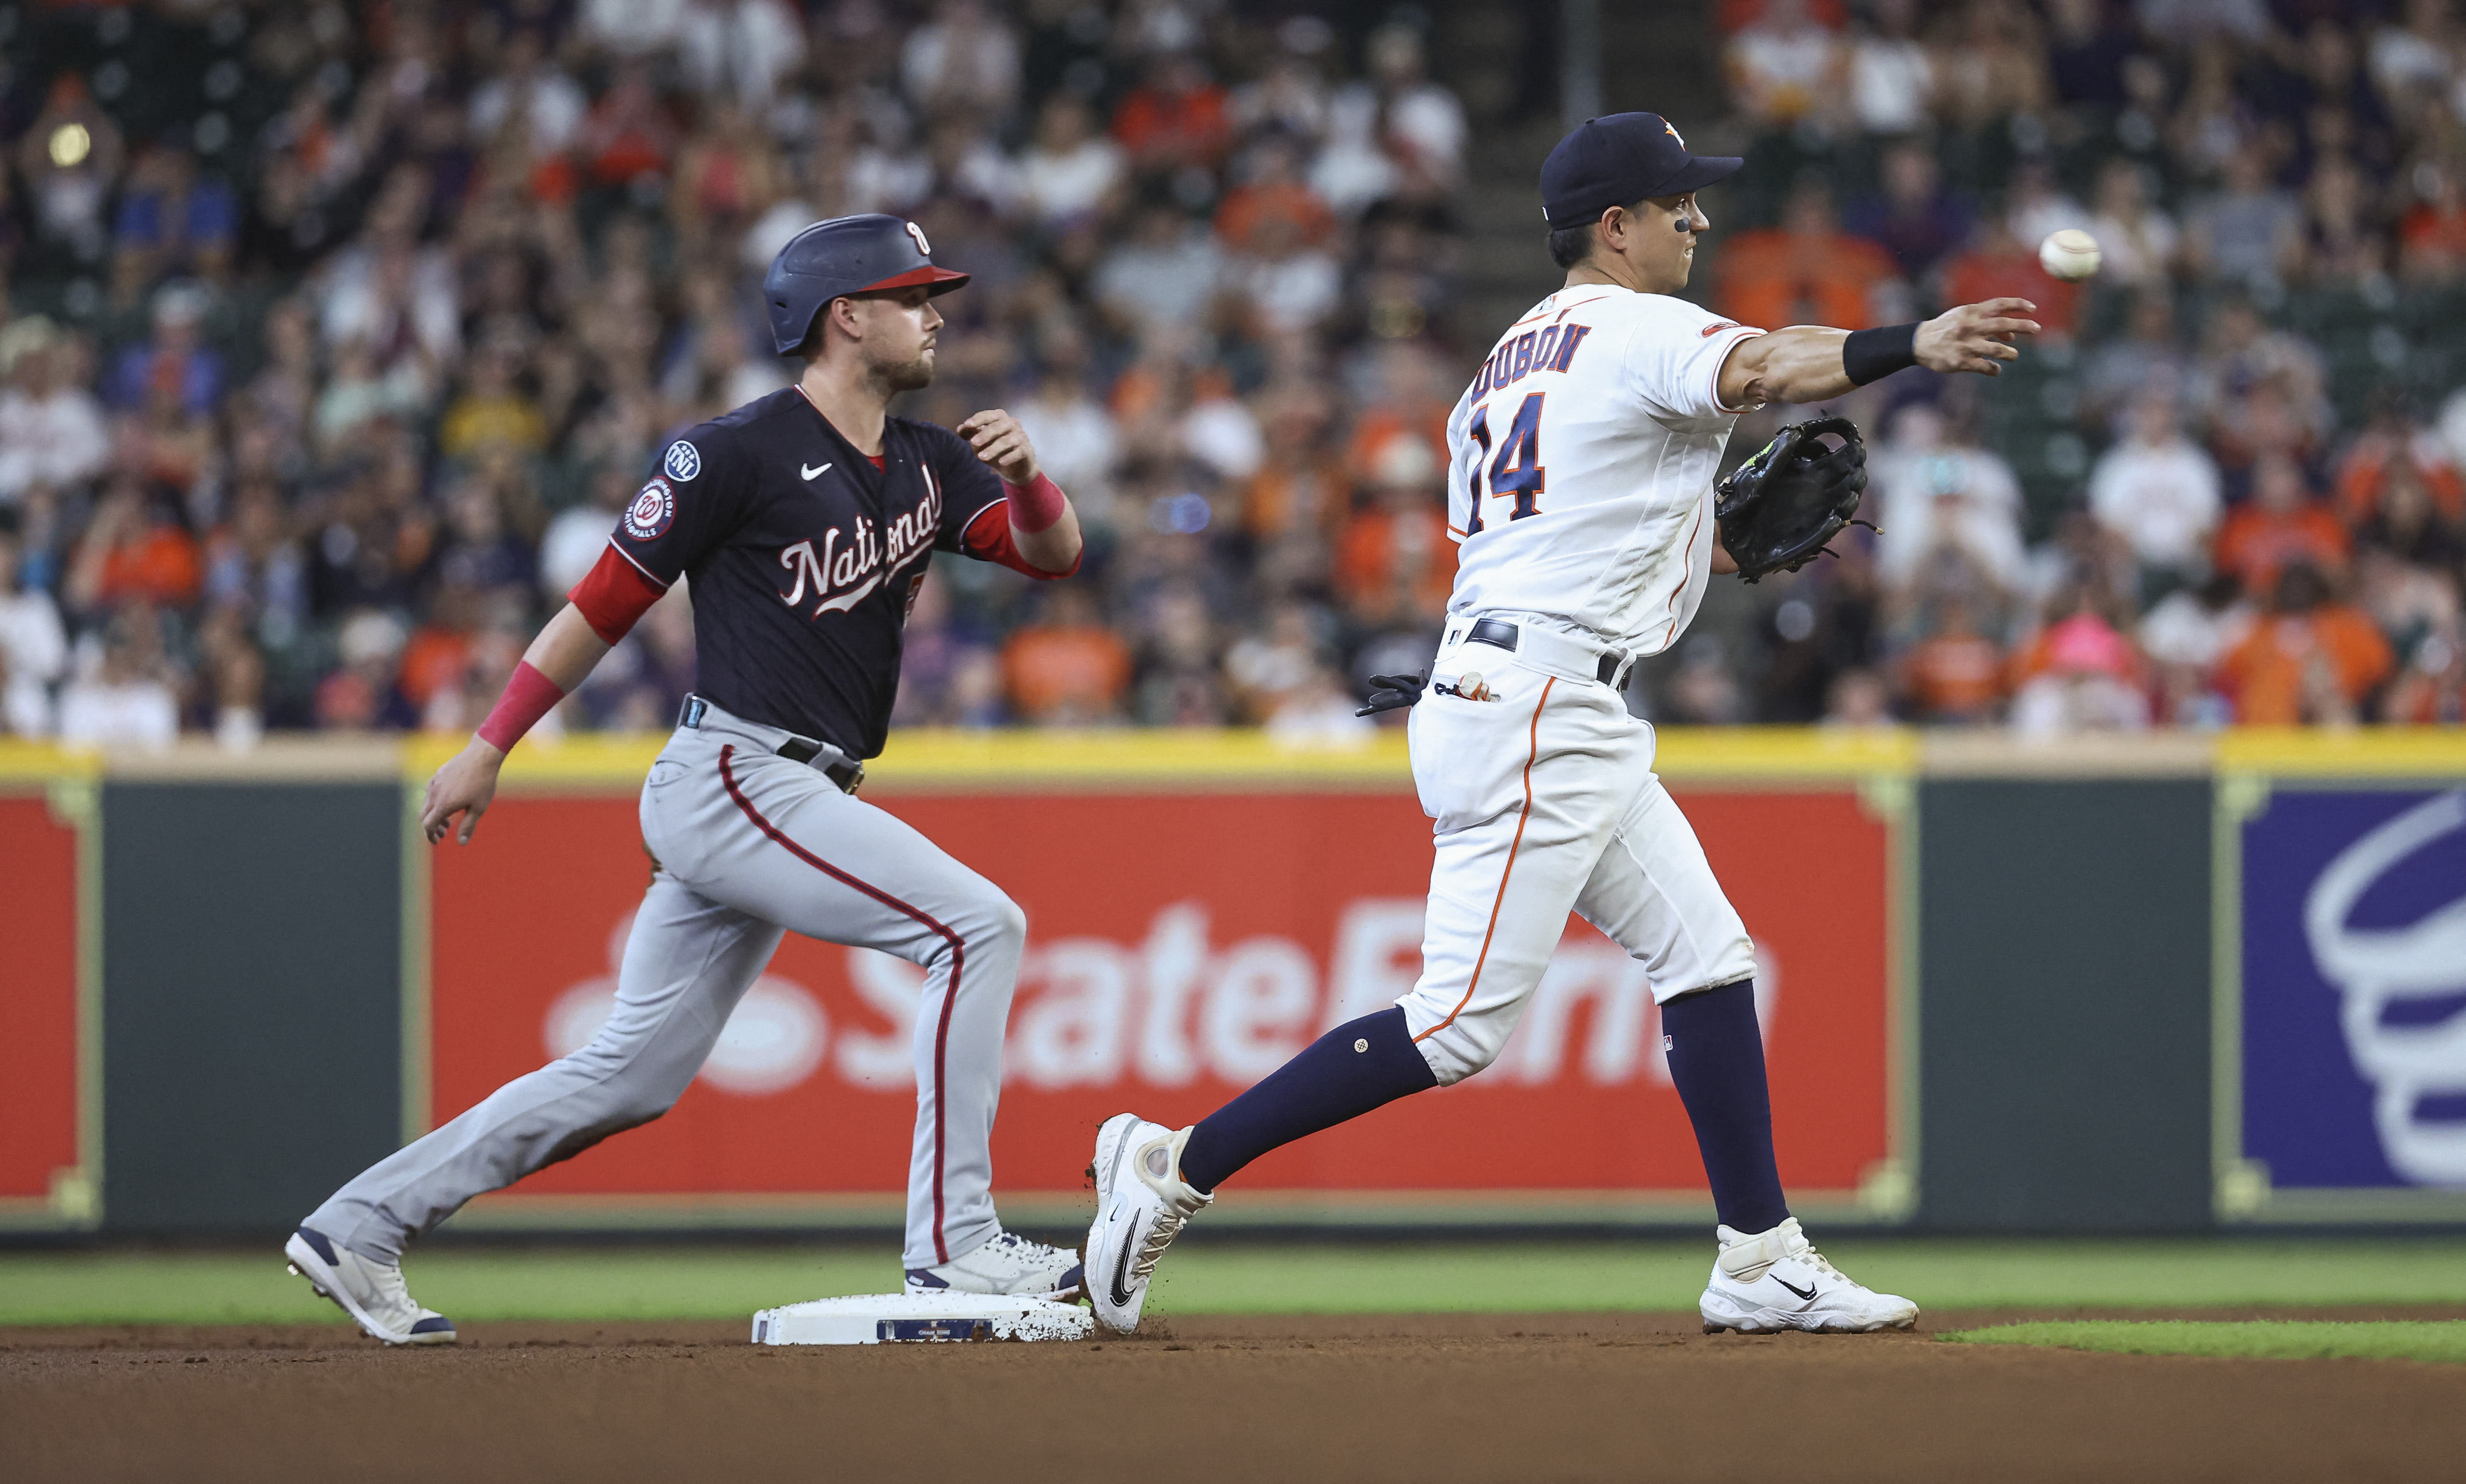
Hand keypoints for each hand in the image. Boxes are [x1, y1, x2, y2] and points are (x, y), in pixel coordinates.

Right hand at [421, 738, 505, 845]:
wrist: (482, 756)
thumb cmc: (483, 783)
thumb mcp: (478, 808)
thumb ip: (468, 826)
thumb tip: (462, 843)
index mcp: (443, 804)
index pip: (428, 825)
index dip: (430, 835)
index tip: (437, 841)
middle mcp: (434, 793)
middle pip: (424, 815)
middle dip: (431, 827)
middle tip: (443, 833)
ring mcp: (435, 782)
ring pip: (427, 803)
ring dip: (434, 814)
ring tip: (449, 821)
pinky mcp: (438, 774)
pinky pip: (431, 791)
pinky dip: (435, 801)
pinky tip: (448, 801)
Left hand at [957, 409, 1038, 483]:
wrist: (1014, 468)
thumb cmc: (995, 450)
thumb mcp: (979, 443)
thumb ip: (970, 434)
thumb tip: (960, 429)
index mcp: (1000, 418)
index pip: (988, 415)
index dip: (977, 419)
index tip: (966, 425)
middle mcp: (1012, 424)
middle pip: (999, 426)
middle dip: (985, 434)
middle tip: (973, 443)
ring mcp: (1022, 436)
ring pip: (1008, 440)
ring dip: (994, 448)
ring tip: (981, 458)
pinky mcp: (1027, 450)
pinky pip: (1019, 451)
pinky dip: (1010, 457)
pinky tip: (1001, 463)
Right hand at [1915, 298, 2040, 376]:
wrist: (1920, 343)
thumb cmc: (1946, 328)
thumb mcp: (1963, 317)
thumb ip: (1987, 321)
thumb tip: (2012, 334)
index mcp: (1971, 312)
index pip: (1999, 304)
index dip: (2018, 304)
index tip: (2033, 308)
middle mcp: (1970, 327)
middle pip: (2003, 324)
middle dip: (2023, 326)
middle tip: (2037, 328)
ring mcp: (1966, 345)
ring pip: (1998, 350)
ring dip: (2010, 353)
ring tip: (2013, 355)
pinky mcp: (1962, 362)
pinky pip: (1986, 367)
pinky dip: (1994, 369)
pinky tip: (1995, 369)